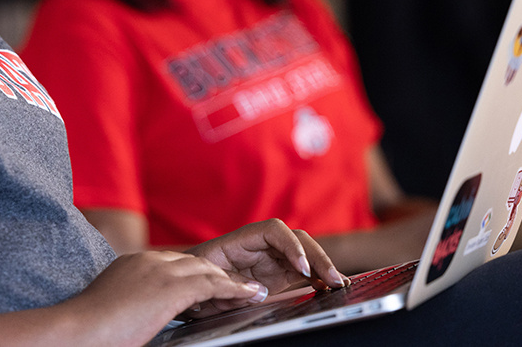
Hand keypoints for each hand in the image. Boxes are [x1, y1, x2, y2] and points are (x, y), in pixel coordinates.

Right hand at [63, 250, 269, 345]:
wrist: (78, 330)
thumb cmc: (89, 330)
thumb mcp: (115, 309)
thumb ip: (134, 305)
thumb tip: (141, 320)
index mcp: (133, 263)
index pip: (175, 263)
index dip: (196, 275)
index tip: (209, 288)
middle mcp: (149, 260)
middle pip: (195, 262)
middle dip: (218, 274)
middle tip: (238, 287)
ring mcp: (161, 270)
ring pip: (207, 269)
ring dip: (231, 281)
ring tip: (251, 290)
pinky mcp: (172, 287)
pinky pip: (213, 284)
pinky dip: (234, 289)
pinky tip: (248, 295)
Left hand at [185, 219, 348, 314]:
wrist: (183, 290)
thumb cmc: (188, 281)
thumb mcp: (203, 282)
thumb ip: (229, 283)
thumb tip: (258, 289)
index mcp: (239, 241)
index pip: (273, 230)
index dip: (290, 245)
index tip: (299, 267)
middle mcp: (259, 247)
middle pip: (295, 240)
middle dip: (316, 256)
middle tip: (332, 278)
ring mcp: (270, 261)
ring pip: (303, 255)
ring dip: (322, 266)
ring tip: (338, 284)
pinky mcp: (277, 276)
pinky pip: (302, 272)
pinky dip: (317, 278)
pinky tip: (329, 287)